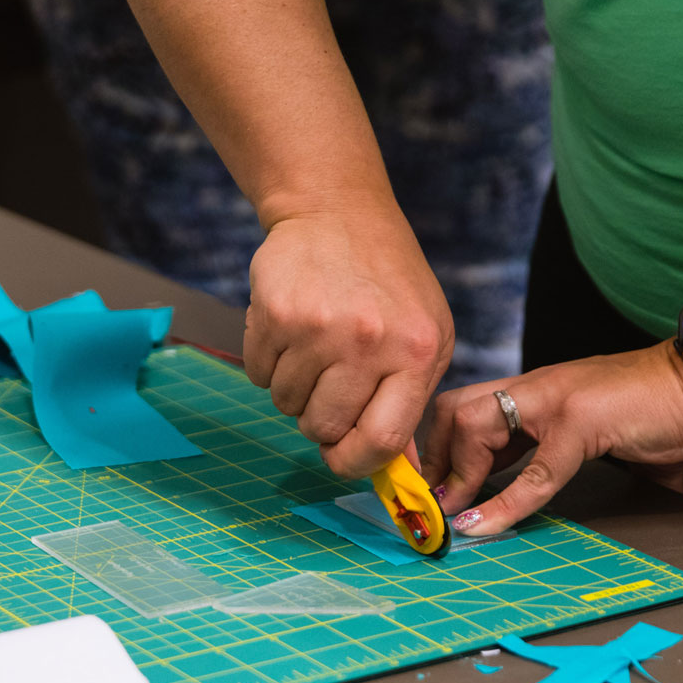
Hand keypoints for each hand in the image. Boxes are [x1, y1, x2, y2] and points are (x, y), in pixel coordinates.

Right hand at [245, 204, 453, 477]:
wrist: (338, 213)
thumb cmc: (388, 284)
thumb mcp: (426, 337)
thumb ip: (411, 402)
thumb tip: (398, 470)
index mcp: (417, 353)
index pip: (381, 439)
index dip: (354, 462)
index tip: (341, 458)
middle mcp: (369, 342)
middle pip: (323, 427)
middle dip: (318, 420)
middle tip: (327, 387)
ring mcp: (318, 327)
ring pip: (284, 404)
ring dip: (293, 388)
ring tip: (314, 347)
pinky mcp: (274, 314)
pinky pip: (257, 374)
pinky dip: (268, 363)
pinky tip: (290, 330)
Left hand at [420, 343, 682, 534]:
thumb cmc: (665, 407)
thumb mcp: (605, 434)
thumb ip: (583, 462)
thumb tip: (582, 501)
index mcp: (538, 390)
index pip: (468, 407)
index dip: (442, 448)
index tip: (437, 489)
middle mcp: (537, 388)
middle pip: (455, 408)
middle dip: (433, 457)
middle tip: (434, 502)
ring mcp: (555, 402)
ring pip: (476, 429)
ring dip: (457, 477)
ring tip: (453, 514)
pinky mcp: (580, 424)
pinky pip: (532, 472)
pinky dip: (505, 504)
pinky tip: (487, 524)